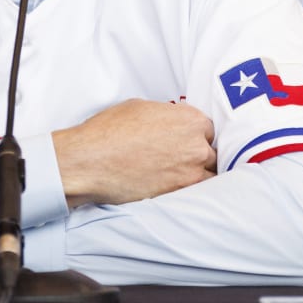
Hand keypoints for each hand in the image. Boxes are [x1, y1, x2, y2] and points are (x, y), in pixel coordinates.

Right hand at [52, 98, 216, 207]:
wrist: (90, 160)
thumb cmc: (109, 131)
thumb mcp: (141, 108)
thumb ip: (167, 115)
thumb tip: (171, 121)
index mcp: (190, 120)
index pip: (208, 130)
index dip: (195, 135)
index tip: (185, 141)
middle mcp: (196, 145)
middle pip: (211, 152)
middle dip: (197, 155)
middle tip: (180, 159)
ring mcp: (190, 172)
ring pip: (209, 175)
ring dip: (198, 174)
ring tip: (179, 175)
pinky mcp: (179, 194)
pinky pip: (197, 193)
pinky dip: (190, 191)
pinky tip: (176, 187)